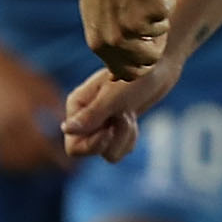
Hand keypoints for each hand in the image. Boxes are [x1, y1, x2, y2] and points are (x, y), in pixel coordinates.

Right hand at [0, 47, 65, 172]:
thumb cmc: (17, 75)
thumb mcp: (41, 87)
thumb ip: (56, 109)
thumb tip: (75, 130)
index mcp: (21, 113)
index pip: (43, 147)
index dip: (58, 161)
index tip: (72, 167)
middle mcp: (4, 126)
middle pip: (29, 158)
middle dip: (47, 165)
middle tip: (61, 166)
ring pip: (15, 162)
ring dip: (31, 167)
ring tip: (46, 164)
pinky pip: (2, 159)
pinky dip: (16, 163)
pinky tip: (28, 159)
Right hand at [60, 58, 177, 162]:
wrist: (156, 67)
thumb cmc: (135, 76)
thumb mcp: (113, 97)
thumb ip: (91, 115)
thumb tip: (65, 129)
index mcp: (77, 107)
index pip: (74, 146)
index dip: (93, 145)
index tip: (109, 129)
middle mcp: (84, 117)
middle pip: (90, 152)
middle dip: (112, 140)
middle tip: (124, 117)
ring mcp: (100, 124)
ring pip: (108, 153)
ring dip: (124, 137)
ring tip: (130, 115)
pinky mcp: (114, 128)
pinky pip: (119, 149)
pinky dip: (130, 138)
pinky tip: (133, 119)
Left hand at [76, 0, 170, 80]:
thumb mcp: (97, 13)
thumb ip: (109, 42)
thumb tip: (119, 74)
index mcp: (98, 42)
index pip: (127, 73)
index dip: (141, 63)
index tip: (145, 47)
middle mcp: (116, 40)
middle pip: (148, 60)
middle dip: (155, 44)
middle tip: (149, 17)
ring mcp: (136, 26)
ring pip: (161, 34)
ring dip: (157, 16)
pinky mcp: (155, 10)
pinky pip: (167, 14)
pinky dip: (163, 0)